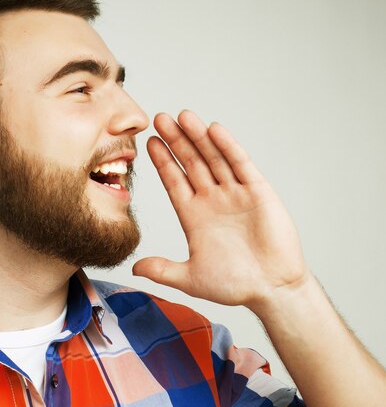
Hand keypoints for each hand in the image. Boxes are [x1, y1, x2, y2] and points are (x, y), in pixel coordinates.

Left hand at [132, 110, 310, 308]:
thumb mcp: (190, 278)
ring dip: (198, 137)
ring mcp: (235, 194)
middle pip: (190, 163)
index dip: (162, 162)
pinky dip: (228, 147)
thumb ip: (162, 270)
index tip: (149, 142)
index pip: (174, 181)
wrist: (273, 290)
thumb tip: (133, 268)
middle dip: (175, 141)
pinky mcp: (258, 192)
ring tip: (183, 116)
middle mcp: (212, 200)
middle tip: (160, 119)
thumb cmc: (235, 285)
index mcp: (194, 216)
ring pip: (213, 158)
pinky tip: (213, 130)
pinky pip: (240, 165)